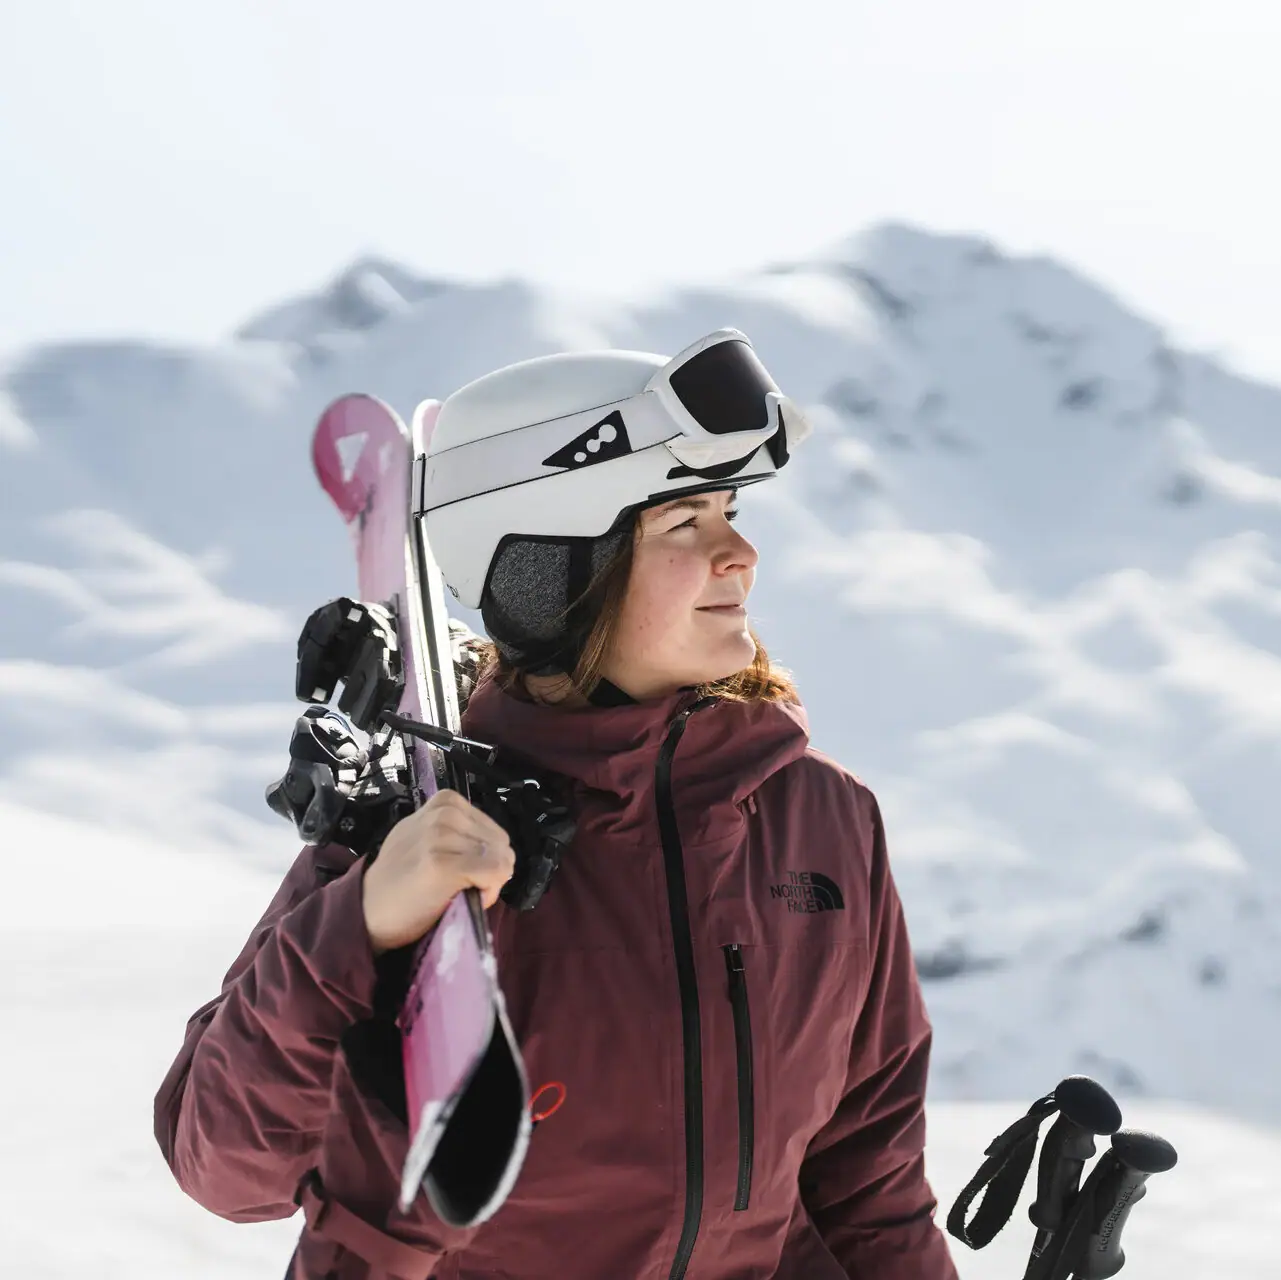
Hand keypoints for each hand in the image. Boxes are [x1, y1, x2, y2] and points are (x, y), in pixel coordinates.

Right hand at [361, 789, 514, 954]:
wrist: (367, 909)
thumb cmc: (402, 879)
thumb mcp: (426, 838)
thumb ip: (459, 833)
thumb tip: (494, 848)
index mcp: (445, 802)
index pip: (494, 830)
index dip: (486, 856)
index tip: (463, 872)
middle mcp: (444, 814)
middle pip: (502, 844)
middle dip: (490, 869)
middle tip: (461, 886)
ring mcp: (441, 837)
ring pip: (502, 859)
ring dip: (488, 882)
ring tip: (457, 891)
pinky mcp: (443, 864)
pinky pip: (495, 873)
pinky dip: (488, 891)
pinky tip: (462, 897)